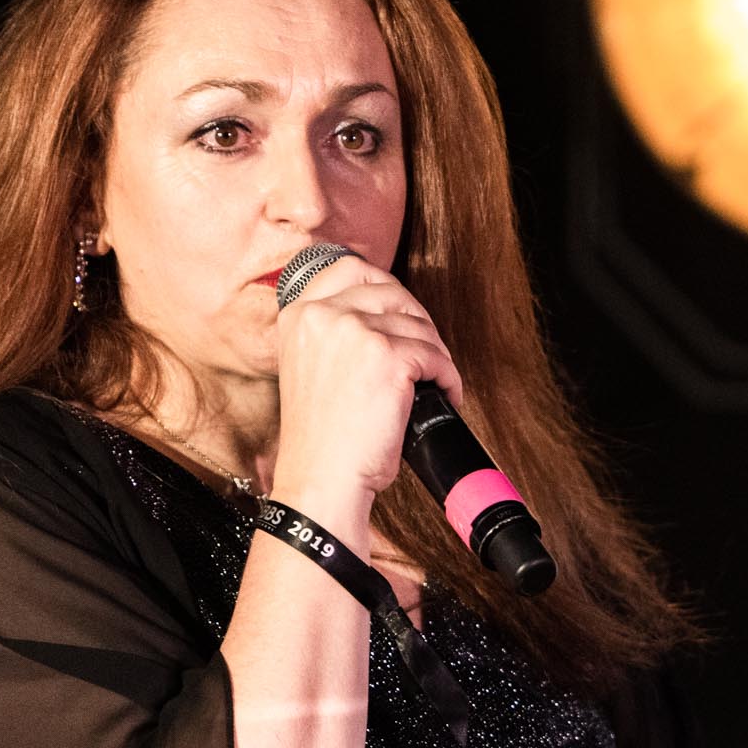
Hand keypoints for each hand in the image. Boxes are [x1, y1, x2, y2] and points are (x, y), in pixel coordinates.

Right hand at [272, 254, 462, 503]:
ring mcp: (357, 331)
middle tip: (427, 353)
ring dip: (435, 355)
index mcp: (300, 316)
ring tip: (434, 382)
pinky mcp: (389, 356)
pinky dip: (448, 378)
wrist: (321, 479)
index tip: (402, 309)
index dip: (386, 286)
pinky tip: (444, 395)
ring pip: (420, 327)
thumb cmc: (320, 439)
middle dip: (418, 322)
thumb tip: (384, 319)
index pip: (350, 269)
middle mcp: (324, 315)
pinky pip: (436, 357)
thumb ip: (333, 336)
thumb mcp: (309, 369)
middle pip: (393, 293)